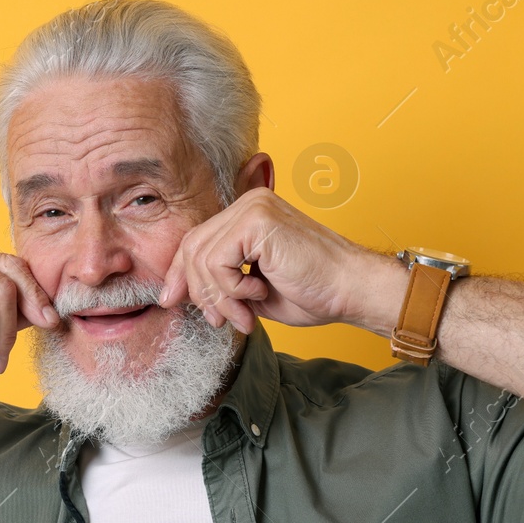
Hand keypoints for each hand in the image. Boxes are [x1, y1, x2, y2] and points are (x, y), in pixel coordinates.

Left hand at [157, 188, 395, 333]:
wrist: (350, 290)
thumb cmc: (313, 292)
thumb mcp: (252, 289)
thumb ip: (220, 282)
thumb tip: (177, 292)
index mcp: (248, 214)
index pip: (197, 239)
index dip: (179, 273)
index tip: (172, 300)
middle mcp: (249, 202)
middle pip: (192, 247)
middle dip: (197, 291)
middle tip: (218, 320)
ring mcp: (253, 207)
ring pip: (202, 258)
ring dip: (220, 298)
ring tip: (245, 315)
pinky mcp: (257, 220)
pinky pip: (217, 261)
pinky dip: (232, 288)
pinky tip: (258, 294)